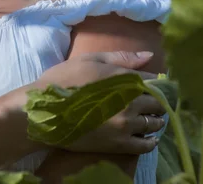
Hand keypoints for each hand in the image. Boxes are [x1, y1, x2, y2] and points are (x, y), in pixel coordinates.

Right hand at [35, 51, 164, 154]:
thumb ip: (121, 58)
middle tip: (149, 102)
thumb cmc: (64, 79)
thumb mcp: (89, 59)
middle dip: (156, 101)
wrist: (45, 111)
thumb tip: (149, 56)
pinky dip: (150, 140)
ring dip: (154, 119)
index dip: (156, 83)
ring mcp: (125, 124)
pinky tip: (147, 137)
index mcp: (123, 77)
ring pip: (154, 123)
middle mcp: (129, 100)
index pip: (153, 80)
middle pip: (158, 102)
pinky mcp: (119, 144)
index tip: (155, 86)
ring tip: (146, 118)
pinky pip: (146, 145)